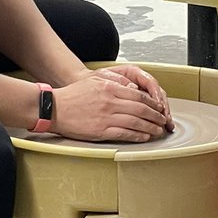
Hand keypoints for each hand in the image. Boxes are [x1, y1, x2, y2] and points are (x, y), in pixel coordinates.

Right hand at [51, 73, 169, 142]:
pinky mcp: (101, 131)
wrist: (54, 108)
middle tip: (163, 120)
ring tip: (158, 131)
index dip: (151, 102)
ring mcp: (106, 117)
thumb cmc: (72, 96)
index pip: (138, 95)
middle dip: (155, 116)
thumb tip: (133, 88)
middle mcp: (110, 102)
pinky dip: (138, 136)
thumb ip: (115, 83)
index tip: (158, 107)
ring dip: (150, 127)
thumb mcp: (95, 81)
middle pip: (141, 109)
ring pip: (136, 122)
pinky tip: (145, 137)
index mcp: (109, 88)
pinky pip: (125, 134)